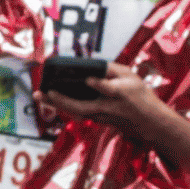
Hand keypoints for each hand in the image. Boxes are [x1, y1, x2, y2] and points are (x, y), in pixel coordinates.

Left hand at [41, 61, 165, 133]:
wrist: (151, 124)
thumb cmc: (141, 97)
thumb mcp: (132, 78)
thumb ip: (112, 69)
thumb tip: (91, 64)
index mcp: (120, 94)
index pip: (108, 90)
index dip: (99, 84)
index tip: (88, 79)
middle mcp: (108, 107)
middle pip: (82, 106)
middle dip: (62, 100)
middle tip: (44, 91)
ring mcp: (101, 116)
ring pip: (76, 111)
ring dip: (56, 104)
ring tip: (38, 95)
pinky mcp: (97, 120)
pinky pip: (77, 112)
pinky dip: (62, 105)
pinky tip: (48, 98)